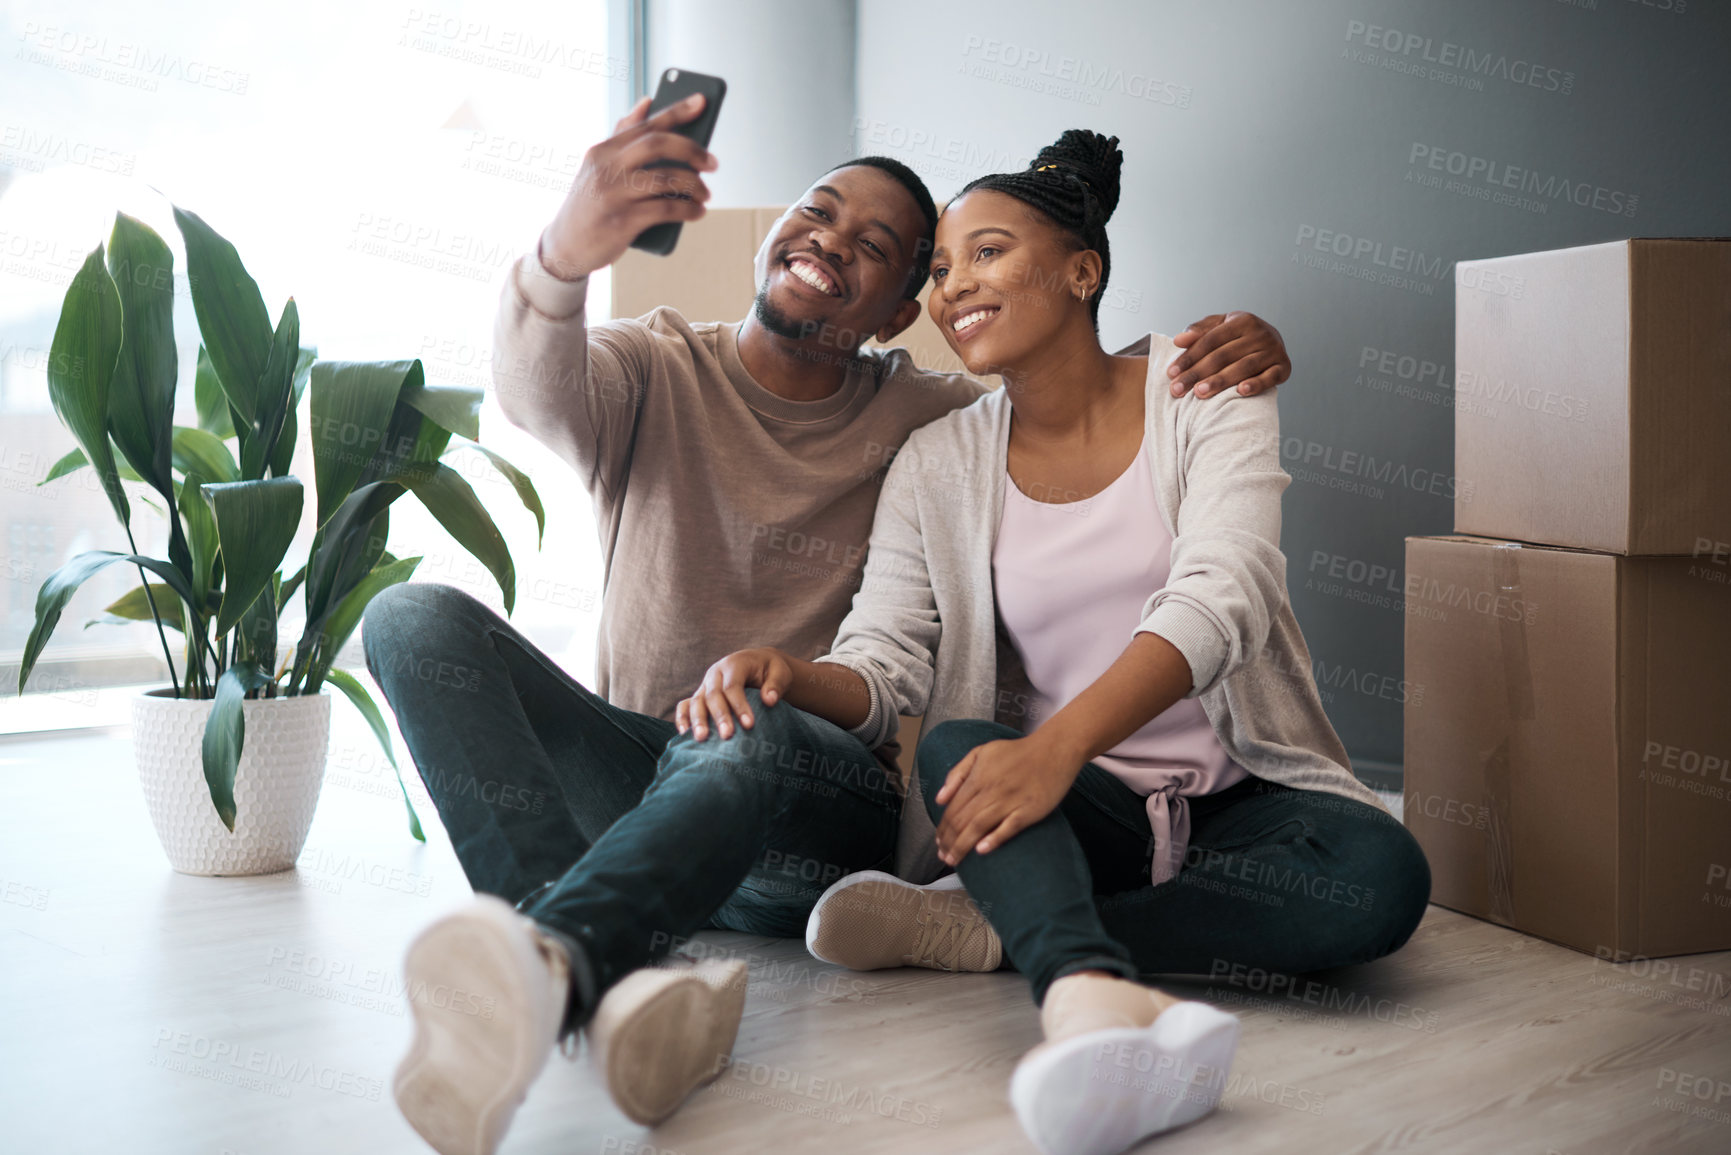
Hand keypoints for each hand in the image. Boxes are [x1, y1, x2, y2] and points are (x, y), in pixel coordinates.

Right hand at [538, 94, 719, 280]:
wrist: (565, 246)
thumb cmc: (591, 204)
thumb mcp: (598, 168)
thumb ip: (623, 137)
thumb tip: (646, 102)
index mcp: (603, 150)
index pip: (645, 124)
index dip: (676, 110)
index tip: (702, 101)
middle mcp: (607, 167)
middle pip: (657, 145)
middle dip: (691, 150)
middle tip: (713, 162)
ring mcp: (614, 194)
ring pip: (666, 178)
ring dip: (694, 186)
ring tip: (706, 194)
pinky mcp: (622, 221)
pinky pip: (665, 210)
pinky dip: (687, 210)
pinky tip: (698, 212)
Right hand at [676, 648, 792, 740]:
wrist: (758, 664)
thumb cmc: (771, 670)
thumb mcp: (780, 672)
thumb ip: (776, 684)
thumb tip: (769, 700)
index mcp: (734, 664)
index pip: (732, 685)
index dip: (739, 705)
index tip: (749, 725)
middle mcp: (715, 673)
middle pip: (713, 695)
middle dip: (719, 716)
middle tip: (727, 736)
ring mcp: (705, 685)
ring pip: (696, 701)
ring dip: (698, 720)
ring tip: (702, 739)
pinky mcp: (700, 696)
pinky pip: (685, 705)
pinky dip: (682, 718)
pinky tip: (685, 735)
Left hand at [932, 732, 1082, 865]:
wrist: (1054, 749)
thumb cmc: (1016, 752)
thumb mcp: (980, 752)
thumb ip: (957, 774)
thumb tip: (939, 799)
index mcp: (978, 778)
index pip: (953, 809)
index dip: (942, 829)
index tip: (938, 843)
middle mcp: (991, 790)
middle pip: (962, 821)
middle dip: (949, 842)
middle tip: (944, 857)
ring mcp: (1010, 800)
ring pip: (979, 826)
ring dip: (963, 846)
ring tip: (954, 860)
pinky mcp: (1029, 810)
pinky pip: (1009, 827)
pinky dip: (994, 839)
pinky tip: (982, 851)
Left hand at [1168, 311, 1290, 398]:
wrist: (1273, 341)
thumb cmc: (1238, 337)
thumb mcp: (1220, 327)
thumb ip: (1199, 331)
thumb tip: (1178, 340)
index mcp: (1242, 320)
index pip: (1210, 340)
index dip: (1189, 357)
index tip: (1171, 373)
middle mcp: (1260, 333)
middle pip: (1223, 355)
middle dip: (1197, 373)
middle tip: (1178, 389)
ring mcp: (1274, 350)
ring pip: (1243, 367)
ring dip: (1220, 381)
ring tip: (1199, 393)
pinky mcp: (1284, 367)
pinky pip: (1270, 377)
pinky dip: (1256, 384)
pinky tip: (1240, 392)